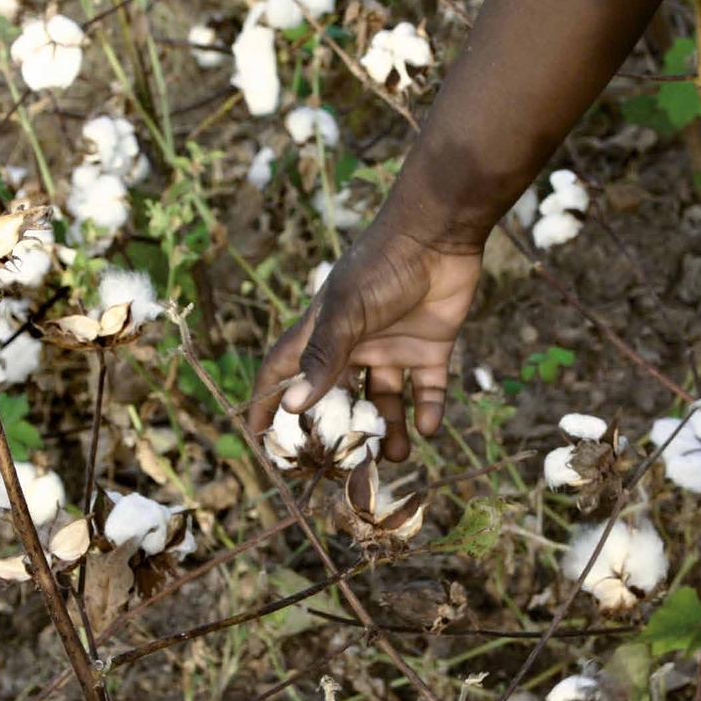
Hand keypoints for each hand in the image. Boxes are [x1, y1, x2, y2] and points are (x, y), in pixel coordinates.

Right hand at [248, 222, 482, 459]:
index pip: (284, 373)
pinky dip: (429, 411)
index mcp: (322, 332)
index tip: (261, 442)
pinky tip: (428, 429)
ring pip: (385, 402)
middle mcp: (355, 345)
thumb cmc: (381, 265)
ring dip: (390, 431)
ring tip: (397, 458)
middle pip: (339, 399)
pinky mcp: (431, 347)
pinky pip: (428, 390)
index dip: (270, 404)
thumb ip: (322, 358)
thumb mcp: (346, 311)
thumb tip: (291, 405)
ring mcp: (393, 347)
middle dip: (342, 432)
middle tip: (346, 467)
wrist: (439, 233)